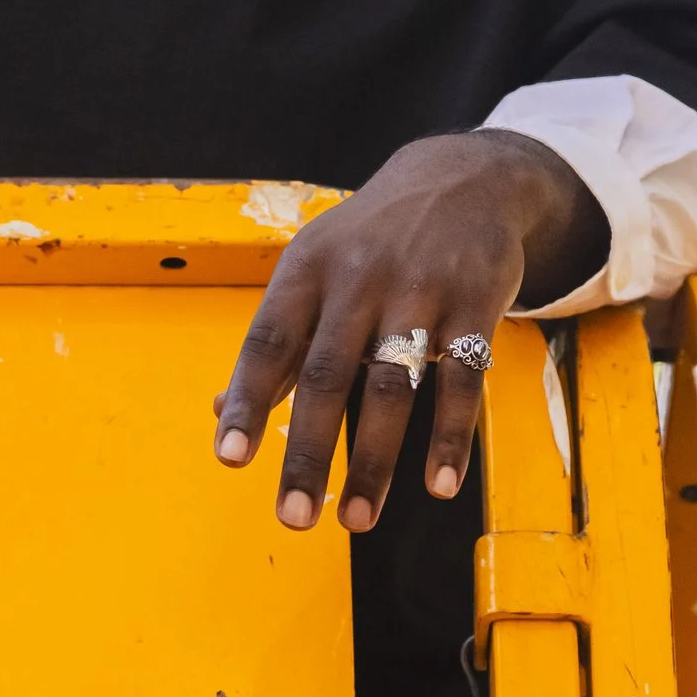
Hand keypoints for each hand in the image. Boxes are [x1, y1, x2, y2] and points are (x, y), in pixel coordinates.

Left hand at [212, 131, 607, 532]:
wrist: (463, 178)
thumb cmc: (372, 240)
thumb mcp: (315, 269)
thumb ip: (278, 342)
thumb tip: (221, 410)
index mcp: (308, 270)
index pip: (269, 341)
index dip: (247, 399)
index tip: (229, 457)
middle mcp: (359, 277)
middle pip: (327, 376)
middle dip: (306, 451)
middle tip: (292, 517)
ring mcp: (420, 289)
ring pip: (392, 386)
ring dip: (373, 460)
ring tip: (356, 519)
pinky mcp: (475, 302)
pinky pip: (462, 378)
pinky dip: (450, 436)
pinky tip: (438, 484)